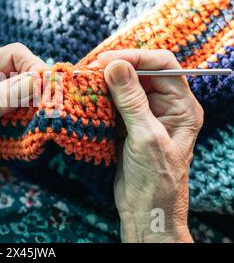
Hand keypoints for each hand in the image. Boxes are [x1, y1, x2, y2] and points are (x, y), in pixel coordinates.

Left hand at [0, 43, 46, 175]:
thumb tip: (36, 80)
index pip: (14, 54)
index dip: (35, 66)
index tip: (49, 88)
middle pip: (22, 72)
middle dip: (39, 87)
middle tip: (53, 106)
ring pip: (23, 92)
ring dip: (35, 103)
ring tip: (46, 118)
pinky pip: (17, 109)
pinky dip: (28, 117)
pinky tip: (32, 128)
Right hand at [94, 50, 203, 242]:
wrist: (145, 210)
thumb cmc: (155, 179)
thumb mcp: (145, 137)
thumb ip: (131, 101)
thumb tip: (115, 65)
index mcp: (182, 106)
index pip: (163, 65)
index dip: (136, 58)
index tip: (107, 60)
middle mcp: (165, 106)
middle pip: (142, 72)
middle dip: (117, 67)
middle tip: (90, 69)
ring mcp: (145, 114)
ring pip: (125, 85)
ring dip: (106, 81)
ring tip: (85, 80)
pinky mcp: (127, 124)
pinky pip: (114, 102)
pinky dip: (100, 97)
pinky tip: (87, 96)